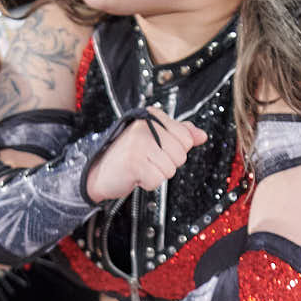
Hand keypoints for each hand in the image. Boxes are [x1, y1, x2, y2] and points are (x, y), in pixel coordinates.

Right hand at [85, 110, 206, 202]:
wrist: (98, 171)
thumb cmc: (127, 156)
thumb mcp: (155, 140)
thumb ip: (180, 135)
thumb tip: (202, 136)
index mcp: (153, 117)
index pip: (186, 138)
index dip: (175, 150)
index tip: (157, 149)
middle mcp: (145, 126)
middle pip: (180, 155)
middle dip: (166, 164)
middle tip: (147, 161)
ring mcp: (138, 143)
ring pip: (170, 169)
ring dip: (156, 174)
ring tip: (141, 167)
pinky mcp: (133, 162)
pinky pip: (157, 180)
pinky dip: (147, 183)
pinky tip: (135, 175)